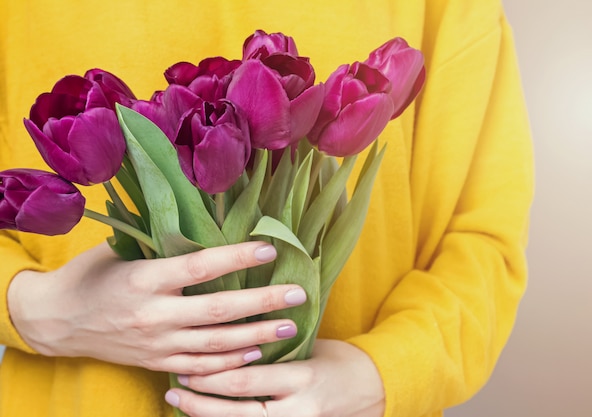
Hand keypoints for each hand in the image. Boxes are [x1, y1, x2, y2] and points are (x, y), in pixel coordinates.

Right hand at [7, 241, 306, 374]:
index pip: (199, 267)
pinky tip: (256, 354)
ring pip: (215, 344)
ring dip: (255, 336)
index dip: (236, 258)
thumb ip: (163, 244)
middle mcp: (153, 314)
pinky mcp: (156, 362)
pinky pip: (198, 366)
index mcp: (144, 279)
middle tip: (297, 294)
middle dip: (261, 303)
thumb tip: (209, 222)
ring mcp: (155, 343)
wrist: (57, 321)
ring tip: (289, 327)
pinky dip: (229, 363)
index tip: (270, 249)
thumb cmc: (92, 276)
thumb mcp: (122, 251)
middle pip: (217, 311)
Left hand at [165, 339, 385, 416]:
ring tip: (181, 405)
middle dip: (202, 400)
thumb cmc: (342, 361)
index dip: (213, 376)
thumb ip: (276, 346)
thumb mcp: (312, 346)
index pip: (247, 381)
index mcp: (302, 380)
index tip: (188, 366)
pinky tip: (206, 416)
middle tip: (176, 388)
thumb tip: (235, 332)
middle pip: (237, 411)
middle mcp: (298, 411)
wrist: (374, 391)